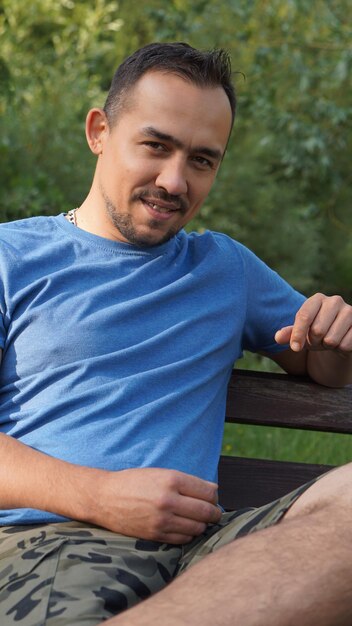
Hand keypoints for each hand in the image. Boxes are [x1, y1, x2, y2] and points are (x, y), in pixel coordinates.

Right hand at [91, 467, 220, 543]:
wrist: (105, 497)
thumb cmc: (135, 482)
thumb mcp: (161, 473)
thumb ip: (187, 482)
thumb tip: (214, 491)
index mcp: (172, 480)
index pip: (208, 492)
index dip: (214, 496)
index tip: (212, 498)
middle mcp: (168, 500)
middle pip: (207, 512)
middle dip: (214, 513)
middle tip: (212, 512)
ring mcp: (162, 520)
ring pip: (198, 528)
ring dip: (201, 524)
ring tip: (196, 519)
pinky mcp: (156, 535)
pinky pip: (183, 539)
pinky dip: (188, 534)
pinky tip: (183, 526)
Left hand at [275, 293, 351, 354]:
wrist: (340, 337)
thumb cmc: (316, 332)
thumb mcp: (301, 333)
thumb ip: (289, 334)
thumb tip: (278, 337)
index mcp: (317, 299)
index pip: (304, 316)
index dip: (298, 334)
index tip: (295, 348)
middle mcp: (334, 301)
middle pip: (317, 330)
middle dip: (314, 341)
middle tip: (317, 339)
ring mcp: (350, 311)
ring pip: (331, 340)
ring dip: (327, 346)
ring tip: (328, 340)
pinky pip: (345, 345)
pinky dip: (340, 349)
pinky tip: (341, 341)